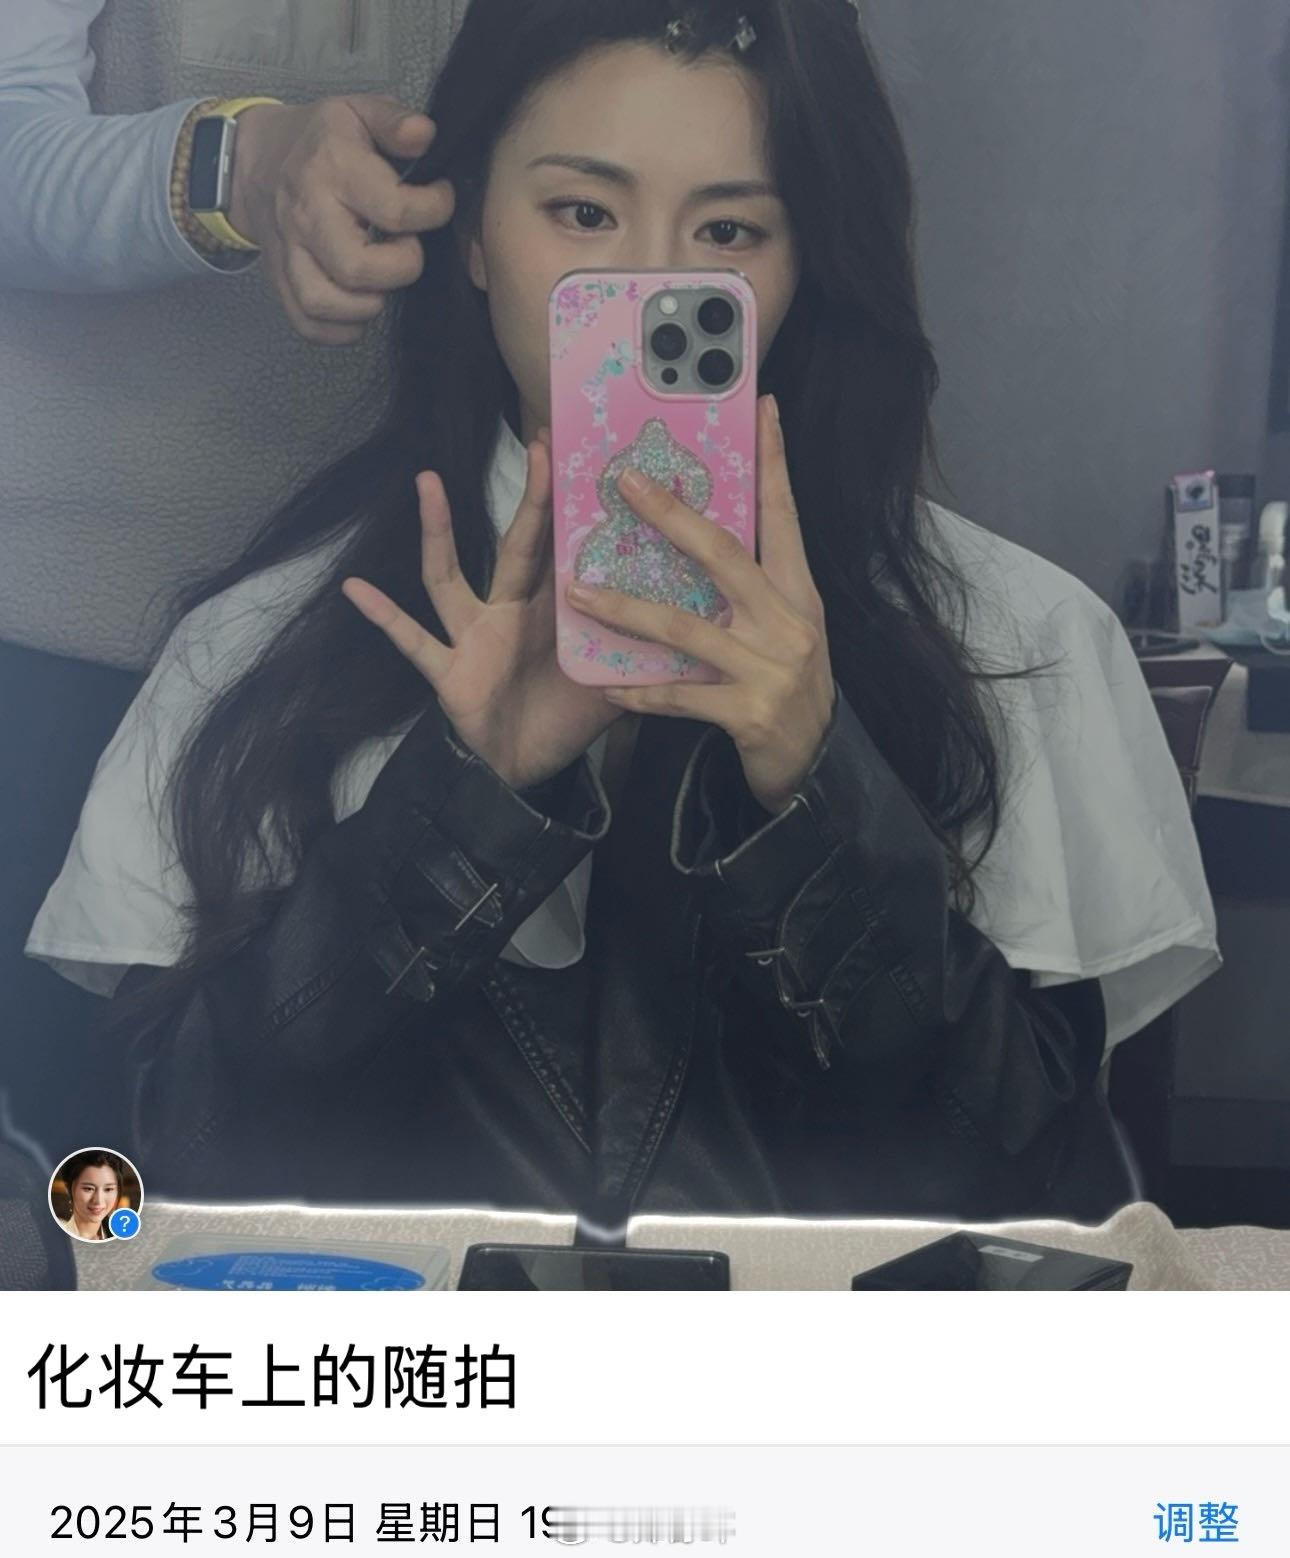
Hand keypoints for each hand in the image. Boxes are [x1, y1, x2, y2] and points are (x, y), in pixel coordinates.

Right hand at [229, 95, 455, 345]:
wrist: (253, 160)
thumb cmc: (319, 141)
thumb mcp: (356, 111)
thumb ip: (393, 120)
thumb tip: (426, 135)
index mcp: (333, 168)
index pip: (395, 211)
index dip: (434, 210)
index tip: (439, 199)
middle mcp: (308, 215)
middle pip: (358, 269)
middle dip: (400, 267)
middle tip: (405, 247)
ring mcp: (289, 251)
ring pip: (325, 303)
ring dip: (368, 304)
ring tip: (382, 280)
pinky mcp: (280, 279)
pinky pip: (307, 323)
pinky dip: (340, 329)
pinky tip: (360, 305)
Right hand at [341, 432, 622, 792]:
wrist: (524, 772)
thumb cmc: (563, 721)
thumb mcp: (612, 684)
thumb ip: (641, 655)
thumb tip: (690, 632)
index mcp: (552, 611)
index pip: (565, 549)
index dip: (577, 509)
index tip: (593, 462)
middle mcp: (509, 612)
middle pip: (518, 544)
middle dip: (528, 496)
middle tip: (537, 443)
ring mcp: (474, 636)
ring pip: (451, 576)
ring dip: (438, 532)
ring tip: (427, 482)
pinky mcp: (450, 669)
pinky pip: (414, 641)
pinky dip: (385, 617)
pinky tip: (358, 589)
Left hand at [565, 395, 835, 814]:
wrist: (816, 765)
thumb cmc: (788, 688)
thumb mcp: (786, 628)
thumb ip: (755, 587)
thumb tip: (706, 535)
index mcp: (798, 593)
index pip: (783, 517)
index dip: (773, 463)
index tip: (762, 410)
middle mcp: (789, 622)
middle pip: (725, 556)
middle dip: (672, 516)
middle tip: (627, 483)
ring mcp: (770, 668)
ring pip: (686, 627)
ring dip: (626, 609)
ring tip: (578, 592)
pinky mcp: (747, 713)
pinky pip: (680, 696)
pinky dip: (642, 690)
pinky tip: (608, 685)